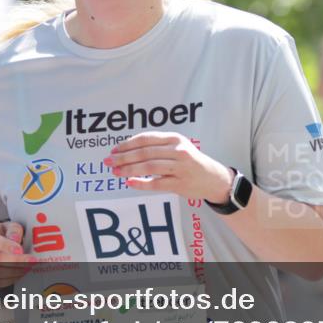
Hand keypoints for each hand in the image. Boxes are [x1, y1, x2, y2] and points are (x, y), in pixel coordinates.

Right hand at [0, 221, 34, 288]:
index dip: (5, 246)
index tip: (20, 250)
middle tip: (31, 261)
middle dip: (15, 261)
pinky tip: (19, 274)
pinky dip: (8, 280)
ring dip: (13, 272)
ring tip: (27, 268)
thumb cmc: (2, 234)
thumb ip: (14, 230)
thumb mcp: (9, 226)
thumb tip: (15, 239)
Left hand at [104, 132, 233, 202]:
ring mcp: (179, 168)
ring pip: (148, 167)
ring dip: (129, 169)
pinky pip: (156, 183)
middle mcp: (178, 151)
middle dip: (123, 157)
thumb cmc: (192, 162)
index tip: (114, 149)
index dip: (128, 144)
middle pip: (144, 153)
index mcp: (175, 139)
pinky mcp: (179, 183)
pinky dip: (141, 183)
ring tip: (116, 172)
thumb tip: (129, 149)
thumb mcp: (179, 146)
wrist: (214, 179)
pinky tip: (129, 182)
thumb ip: (158, 145)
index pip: (146, 138)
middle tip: (109, 161)